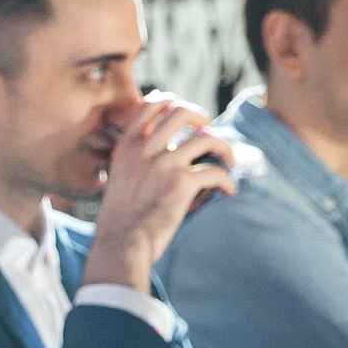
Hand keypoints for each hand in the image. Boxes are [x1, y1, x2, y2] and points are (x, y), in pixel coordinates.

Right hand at [78, 95, 233, 292]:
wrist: (121, 244)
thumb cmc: (120, 220)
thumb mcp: (119, 179)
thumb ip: (136, 161)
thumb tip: (164, 151)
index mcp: (128, 146)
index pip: (151, 104)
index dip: (173, 102)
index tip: (186, 119)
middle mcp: (145, 150)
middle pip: (182, 111)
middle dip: (202, 118)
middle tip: (208, 132)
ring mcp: (164, 164)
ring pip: (207, 137)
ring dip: (224, 147)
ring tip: (229, 159)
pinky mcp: (181, 183)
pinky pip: (216, 171)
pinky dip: (227, 181)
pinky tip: (228, 191)